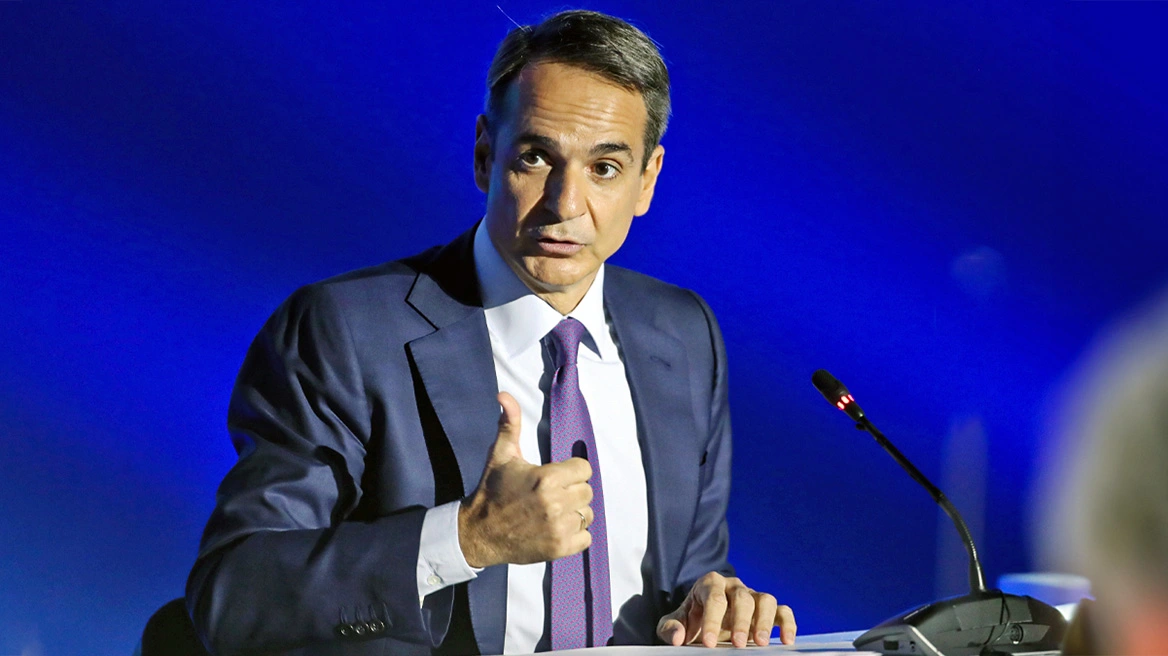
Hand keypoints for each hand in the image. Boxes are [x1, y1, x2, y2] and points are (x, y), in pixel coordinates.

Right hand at [458, 392, 593, 567]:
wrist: (478, 532)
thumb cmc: (492, 491)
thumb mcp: (501, 455)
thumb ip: (510, 423)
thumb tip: (504, 395)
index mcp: (547, 478)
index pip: (584, 469)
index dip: (571, 471)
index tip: (556, 476)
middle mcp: (556, 503)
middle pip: (587, 491)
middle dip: (572, 491)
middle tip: (551, 495)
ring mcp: (558, 528)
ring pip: (587, 514)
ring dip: (574, 513)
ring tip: (553, 512)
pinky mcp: (559, 549)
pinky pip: (586, 537)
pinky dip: (575, 535)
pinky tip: (556, 528)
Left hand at [656, 572, 795, 647]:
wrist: (704, 620)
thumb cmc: (691, 620)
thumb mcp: (676, 623)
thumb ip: (671, 628)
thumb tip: (677, 637)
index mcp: (710, 584)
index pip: (713, 598)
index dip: (712, 620)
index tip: (710, 644)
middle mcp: (734, 587)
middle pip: (742, 598)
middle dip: (741, 621)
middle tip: (737, 644)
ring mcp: (753, 596)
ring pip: (766, 600)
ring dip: (765, 621)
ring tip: (760, 643)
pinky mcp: (768, 610)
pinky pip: (783, 611)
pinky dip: (788, 624)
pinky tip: (786, 641)